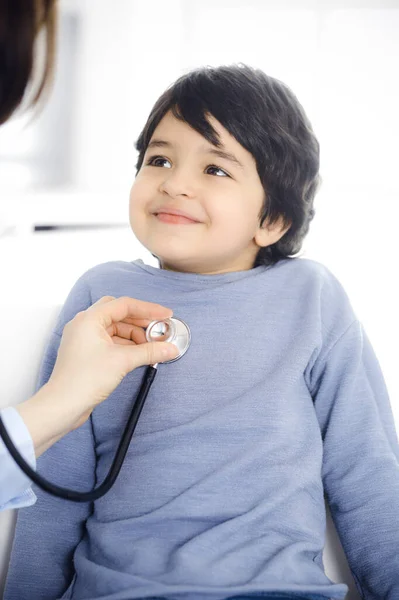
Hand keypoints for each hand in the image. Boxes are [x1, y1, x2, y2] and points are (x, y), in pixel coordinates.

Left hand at [49, 295, 178, 427]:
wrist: (63, 406)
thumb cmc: (83, 380)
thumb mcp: (123, 361)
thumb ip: (149, 352)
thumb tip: (169, 348)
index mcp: (89, 319)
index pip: (124, 305)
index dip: (148, 309)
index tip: (165, 315)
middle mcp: (84, 324)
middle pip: (119, 314)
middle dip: (140, 321)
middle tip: (158, 329)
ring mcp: (84, 339)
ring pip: (115, 328)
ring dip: (134, 335)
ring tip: (151, 346)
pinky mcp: (86, 353)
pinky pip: (110, 341)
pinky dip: (126, 345)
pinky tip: (139, 354)